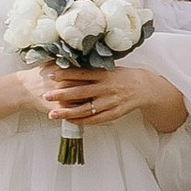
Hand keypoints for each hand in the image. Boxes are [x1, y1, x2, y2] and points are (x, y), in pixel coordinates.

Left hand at [42, 55, 188, 132]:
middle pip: (81, 92)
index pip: (82, 73)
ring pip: (85, 109)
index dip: (66, 74)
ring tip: (52, 114)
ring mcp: (110, 102)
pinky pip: (95, 120)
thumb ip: (93, 71)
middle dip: (62, 95)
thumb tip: (71, 69)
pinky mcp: (114, 113)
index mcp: (105, 74)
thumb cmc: (123, 76)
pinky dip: (81, 121)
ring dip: (67, 113)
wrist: (145, 88)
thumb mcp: (110, 69)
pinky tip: (70, 121)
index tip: (51, 75)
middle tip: (46, 95)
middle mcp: (107, 88)